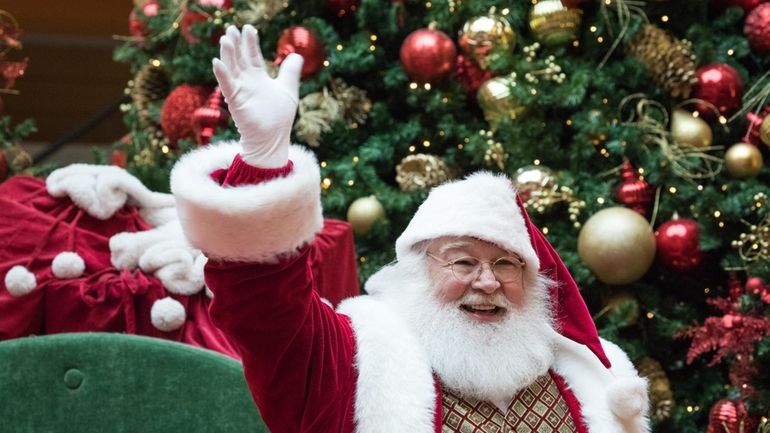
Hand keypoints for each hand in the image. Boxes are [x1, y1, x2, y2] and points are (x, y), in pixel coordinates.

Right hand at [213, 25, 303, 167]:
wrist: (273, 140)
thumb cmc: (279, 118)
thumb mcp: (288, 90)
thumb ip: (290, 72)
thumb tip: (297, 55)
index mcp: (258, 79)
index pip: (252, 56)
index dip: (250, 43)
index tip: (249, 28)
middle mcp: (247, 82)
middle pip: (239, 58)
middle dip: (236, 44)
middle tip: (232, 28)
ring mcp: (240, 91)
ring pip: (231, 69)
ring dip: (228, 54)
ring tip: (226, 38)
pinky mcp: (236, 101)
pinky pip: (227, 86)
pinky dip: (222, 74)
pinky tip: (217, 62)